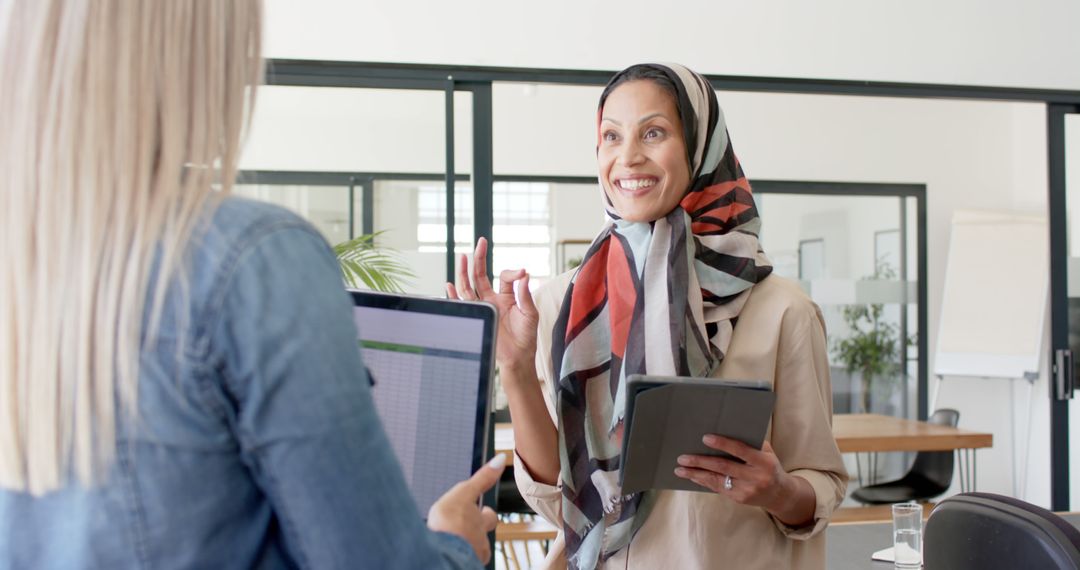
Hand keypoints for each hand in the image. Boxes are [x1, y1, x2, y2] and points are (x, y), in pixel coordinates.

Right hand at [427, 454, 505, 563]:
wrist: (439, 555)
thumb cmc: (449, 524)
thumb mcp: (463, 493)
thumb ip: (482, 479)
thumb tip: (501, 458)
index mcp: (480, 522)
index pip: (489, 516)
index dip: (485, 513)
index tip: (483, 511)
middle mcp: (479, 540)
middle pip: (483, 535)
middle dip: (478, 530)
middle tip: (468, 528)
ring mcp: (471, 555)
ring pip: (473, 549)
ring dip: (466, 545)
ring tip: (453, 542)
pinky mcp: (461, 564)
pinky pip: (462, 560)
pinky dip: (457, 556)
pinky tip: (447, 552)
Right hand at [446, 237, 538, 372]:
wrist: (518, 356)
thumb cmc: (526, 336)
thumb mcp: (530, 313)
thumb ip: (525, 294)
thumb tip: (525, 274)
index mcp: (506, 296)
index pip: (504, 276)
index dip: (513, 272)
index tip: (522, 273)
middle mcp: (492, 299)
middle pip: (481, 275)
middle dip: (480, 258)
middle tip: (480, 242)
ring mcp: (482, 307)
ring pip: (469, 286)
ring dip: (464, 271)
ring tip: (462, 256)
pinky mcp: (476, 317)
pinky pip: (462, 304)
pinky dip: (454, 296)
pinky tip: (449, 284)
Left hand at [674, 436, 791, 512]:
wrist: (780, 494)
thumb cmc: (768, 466)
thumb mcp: (765, 452)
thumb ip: (749, 443)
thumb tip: (722, 430)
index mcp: (763, 461)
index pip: (740, 450)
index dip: (722, 444)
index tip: (705, 438)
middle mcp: (755, 477)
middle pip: (723, 467)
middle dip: (700, 461)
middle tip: (683, 457)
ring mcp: (747, 490)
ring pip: (716, 480)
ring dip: (696, 474)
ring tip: (680, 469)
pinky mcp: (739, 499)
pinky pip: (718, 488)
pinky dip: (703, 481)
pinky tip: (692, 476)